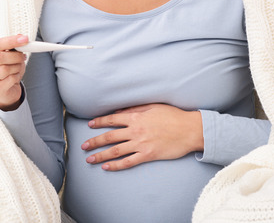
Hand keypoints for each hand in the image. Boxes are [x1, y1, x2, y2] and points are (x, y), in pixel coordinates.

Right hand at [0, 34, 28, 110]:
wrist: (8, 89)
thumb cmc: (8, 69)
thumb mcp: (10, 55)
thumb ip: (14, 46)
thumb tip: (21, 37)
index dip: (11, 41)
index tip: (24, 39)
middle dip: (15, 56)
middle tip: (23, 57)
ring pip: (5, 69)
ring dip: (17, 67)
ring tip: (18, 68)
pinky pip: (10, 79)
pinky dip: (16, 77)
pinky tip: (15, 77)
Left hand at [82, 103, 203, 170]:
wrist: (190, 130)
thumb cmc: (173, 116)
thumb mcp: (153, 107)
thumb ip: (135, 108)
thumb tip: (119, 112)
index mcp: (136, 117)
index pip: (112, 120)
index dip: (99, 122)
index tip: (90, 125)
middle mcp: (135, 131)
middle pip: (109, 137)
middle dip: (94, 141)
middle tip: (83, 146)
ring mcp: (141, 144)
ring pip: (115, 151)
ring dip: (100, 155)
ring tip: (90, 159)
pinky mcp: (148, 155)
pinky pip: (128, 162)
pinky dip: (116, 165)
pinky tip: (107, 167)